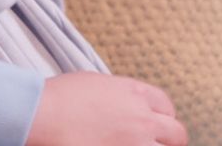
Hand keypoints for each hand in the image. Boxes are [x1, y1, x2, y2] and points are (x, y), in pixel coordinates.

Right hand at [27, 73, 185, 145]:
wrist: (45, 115)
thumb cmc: (60, 97)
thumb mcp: (95, 82)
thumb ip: (118, 94)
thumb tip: (122, 104)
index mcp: (134, 93)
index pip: (166, 105)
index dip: (163, 116)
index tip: (157, 123)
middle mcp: (142, 117)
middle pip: (176, 133)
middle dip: (170, 139)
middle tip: (159, 144)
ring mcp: (136, 142)